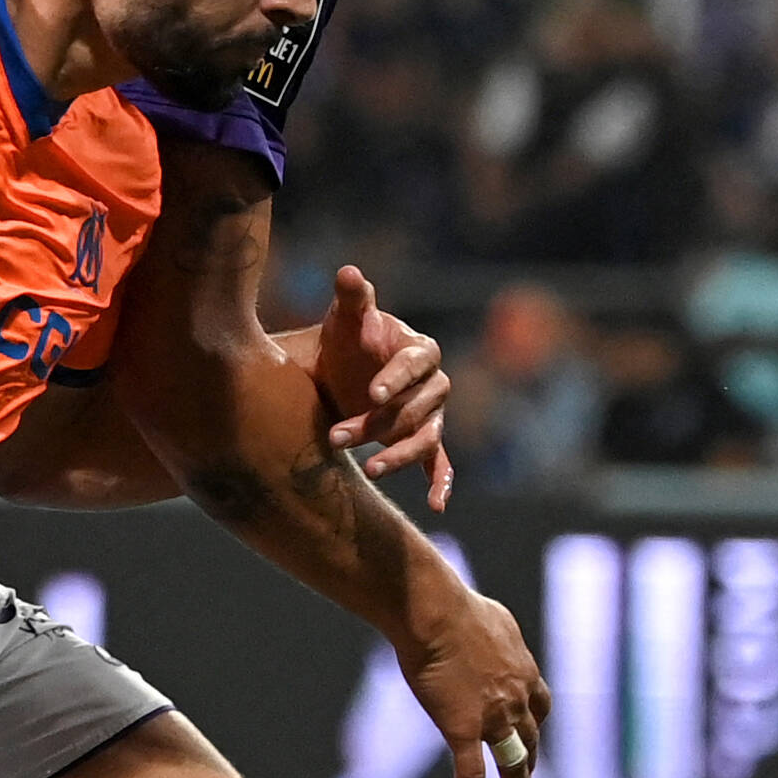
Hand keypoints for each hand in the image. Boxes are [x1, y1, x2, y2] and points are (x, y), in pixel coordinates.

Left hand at [313, 263, 454, 508]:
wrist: (338, 373)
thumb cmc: (346, 341)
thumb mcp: (345, 319)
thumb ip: (352, 297)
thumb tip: (348, 271)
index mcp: (420, 350)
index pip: (416, 364)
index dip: (396, 379)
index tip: (372, 394)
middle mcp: (433, 384)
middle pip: (415, 408)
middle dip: (378, 424)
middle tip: (336, 436)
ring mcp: (430, 415)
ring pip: (424, 439)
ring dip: (398, 455)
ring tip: (369, 471)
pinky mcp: (422, 440)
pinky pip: (438, 463)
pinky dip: (440, 482)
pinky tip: (437, 506)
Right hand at [396, 576, 548, 777]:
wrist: (437, 613)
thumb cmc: (457, 608)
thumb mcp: (493, 617)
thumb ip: (497, 635)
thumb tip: (491, 632)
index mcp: (524, 671)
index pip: (540, 706)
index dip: (536, 724)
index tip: (531, 736)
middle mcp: (517, 699)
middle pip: (531, 737)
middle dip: (531, 760)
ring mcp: (494, 718)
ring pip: (513, 761)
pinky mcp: (464, 731)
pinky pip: (471, 775)